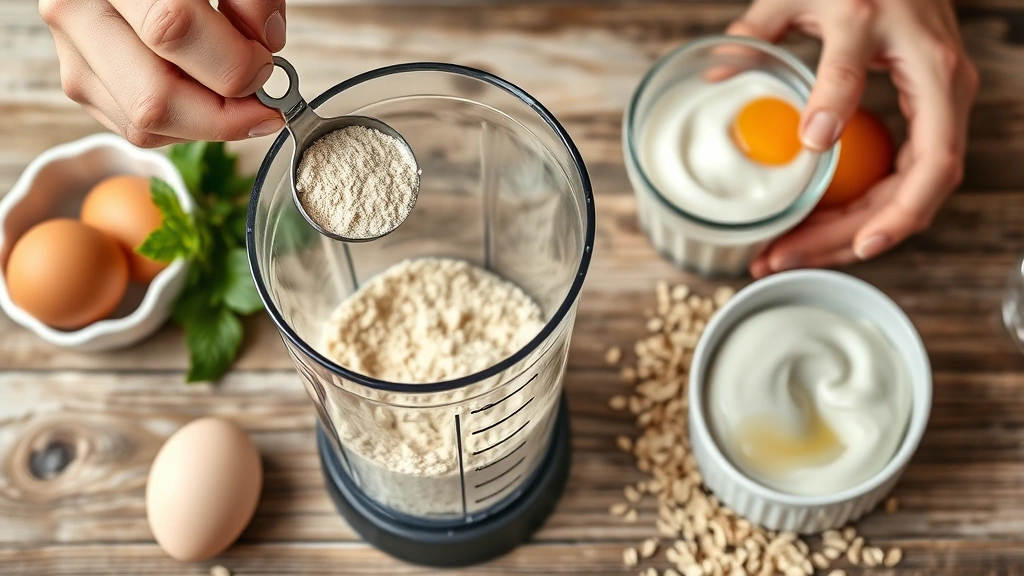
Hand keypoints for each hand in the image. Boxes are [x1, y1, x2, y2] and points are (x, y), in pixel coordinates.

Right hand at [39, 0, 287, 146]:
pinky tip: (203, 94)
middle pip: (155, 98)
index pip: (173, 30)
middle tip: (260, 97)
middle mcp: (77, 11)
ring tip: (233, 94)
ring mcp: (71, 53)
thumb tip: (266, 42)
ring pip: (146, 125)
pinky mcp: (78, 81)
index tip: (265, 65)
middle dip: (224, 113)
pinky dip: (185, 124)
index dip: (232, 62)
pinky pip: (138, 129)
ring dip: (206, 123)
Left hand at [728, 0, 978, 277]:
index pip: (866, 94)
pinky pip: (910, 180)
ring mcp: (944, 100)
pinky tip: (826, 237)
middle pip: (916, 174)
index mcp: (887, 36)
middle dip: (852, 229)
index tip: (808, 158)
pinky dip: (871, 216)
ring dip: (857, 234)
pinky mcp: (937, 117)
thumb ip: (759, 30)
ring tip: (794, 256)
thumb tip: (717, 74)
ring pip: (918, 190)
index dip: (843, 132)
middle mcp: (936, 76)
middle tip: (788, 253)